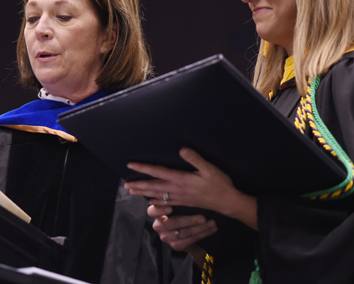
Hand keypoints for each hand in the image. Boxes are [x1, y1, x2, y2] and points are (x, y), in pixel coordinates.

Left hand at [125, 148, 257, 229]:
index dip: (143, 168)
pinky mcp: (184, 202)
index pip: (158, 172)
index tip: (131, 165)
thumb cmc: (219, 184)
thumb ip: (195, 159)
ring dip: (144, 193)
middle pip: (153, 186)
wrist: (227, 202)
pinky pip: (165, 202)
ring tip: (133, 192)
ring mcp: (180, 197)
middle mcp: (177, 189)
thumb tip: (182, 149)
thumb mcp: (209, 168)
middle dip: (139, 185)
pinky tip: (151, 201)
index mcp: (181, 179)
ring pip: (157, 195)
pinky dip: (156, 201)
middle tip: (126, 185)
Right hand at [147, 205, 215, 266]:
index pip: (152, 211)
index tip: (171, 208)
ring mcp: (166, 237)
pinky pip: (189, 241)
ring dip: (200, 228)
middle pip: (171, 223)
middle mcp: (159, 226)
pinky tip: (211, 229)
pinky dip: (202, 234)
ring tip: (212, 222)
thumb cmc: (184, 212)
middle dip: (189, 220)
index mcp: (157, 213)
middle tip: (203, 217)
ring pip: (183, 233)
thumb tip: (188, 188)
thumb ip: (178, 199)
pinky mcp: (175, 245)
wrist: (190, 233)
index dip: (160, 210)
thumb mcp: (179, 205)